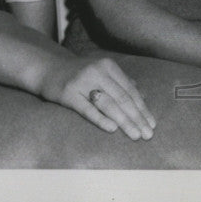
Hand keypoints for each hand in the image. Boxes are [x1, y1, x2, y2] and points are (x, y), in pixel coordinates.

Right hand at [37, 53, 155, 140]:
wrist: (48, 68)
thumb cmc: (80, 73)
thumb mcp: (102, 72)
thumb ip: (121, 82)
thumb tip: (143, 96)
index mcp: (109, 66)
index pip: (130, 91)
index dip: (143, 108)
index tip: (152, 124)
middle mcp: (97, 71)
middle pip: (122, 98)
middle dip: (137, 118)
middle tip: (148, 135)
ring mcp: (82, 82)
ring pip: (108, 104)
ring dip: (124, 121)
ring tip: (135, 135)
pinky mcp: (67, 93)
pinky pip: (87, 109)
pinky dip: (101, 119)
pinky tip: (112, 129)